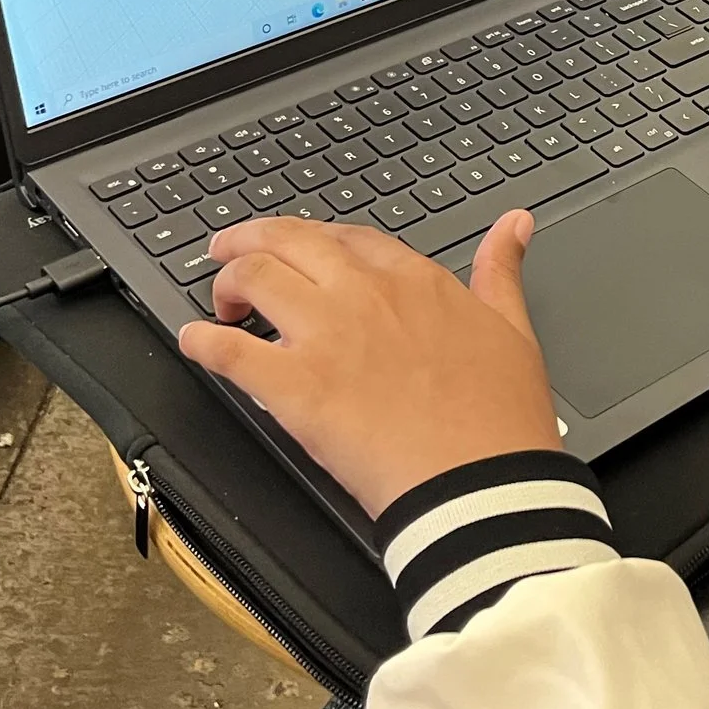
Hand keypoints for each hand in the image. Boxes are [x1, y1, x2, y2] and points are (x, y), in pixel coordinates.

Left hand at [177, 213, 559, 518]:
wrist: (482, 483)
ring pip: (254, 279)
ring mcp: (326, 337)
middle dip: (250, 240)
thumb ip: (501, 270)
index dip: (315, 240)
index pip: (348, 238)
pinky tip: (194, 342)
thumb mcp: (513, 328)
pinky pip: (230, 351)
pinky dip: (203, 342)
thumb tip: (513, 225)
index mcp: (414, 280)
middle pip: (289, 241)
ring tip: (219, 299)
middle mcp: (364, 294)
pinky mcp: (295, 388)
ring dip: (227, 281)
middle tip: (231, 251)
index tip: (302, 250)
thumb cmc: (500, 417)